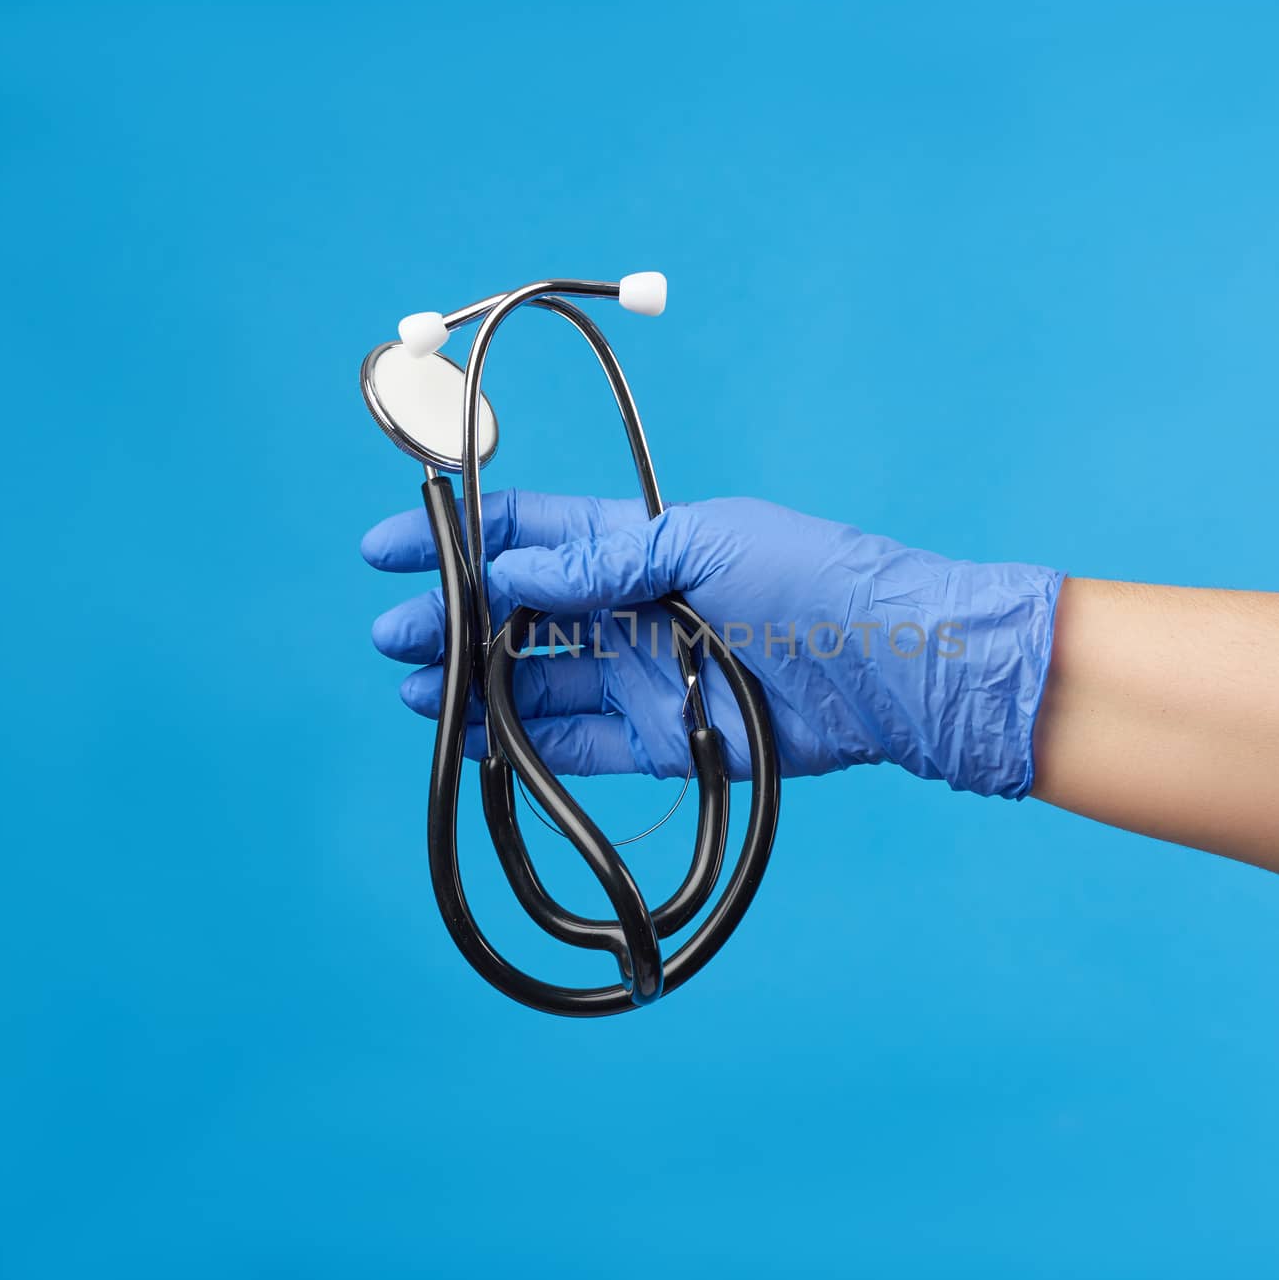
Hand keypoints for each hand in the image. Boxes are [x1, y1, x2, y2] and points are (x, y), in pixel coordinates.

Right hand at [361, 490, 1061, 796]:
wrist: (890, 667)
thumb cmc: (813, 578)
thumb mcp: (703, 544)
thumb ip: (603, 562)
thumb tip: (507, 567)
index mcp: (638, 545)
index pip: (526, 533)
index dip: (457, 536)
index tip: (388, 547)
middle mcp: (630, 610)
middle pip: (515, 612)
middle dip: (449, 619)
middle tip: (391, 636)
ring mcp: (640, 676)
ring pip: (534, 682)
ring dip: (471, 685)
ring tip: (413, 693)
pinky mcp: (658, 740)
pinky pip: (571, 746)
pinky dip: (518, 746)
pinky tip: (467, 742)